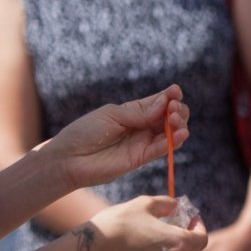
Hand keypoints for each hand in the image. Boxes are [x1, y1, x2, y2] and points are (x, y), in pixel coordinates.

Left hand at [54, 86, 190, 192]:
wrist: (69, 159)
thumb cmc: (85, 132)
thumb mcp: (112, 115)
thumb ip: (138, 112)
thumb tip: (165, 102)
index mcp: (134, 111)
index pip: (159, 101)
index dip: (171, 95)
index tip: (175, 91)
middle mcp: (142, 126)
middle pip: (170, 116)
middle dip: (178, 109)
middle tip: (173, 109)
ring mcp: (143, 142)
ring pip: (171, 132)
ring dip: (179, 124)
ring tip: (174, 119)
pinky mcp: (141, 158)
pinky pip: (162, 149)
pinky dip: (174, 141)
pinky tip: (180, 134)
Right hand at [89, 195, 207, 250]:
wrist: (90, 250)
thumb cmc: (119, 222)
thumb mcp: (145, 203)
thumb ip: (167, 204)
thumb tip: (176, 207)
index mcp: (178, 243)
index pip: (202, 239)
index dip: (198, 227)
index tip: (190, 219)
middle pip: (183, 250)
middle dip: (176, 236)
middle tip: (161, 225)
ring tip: (141, 239)